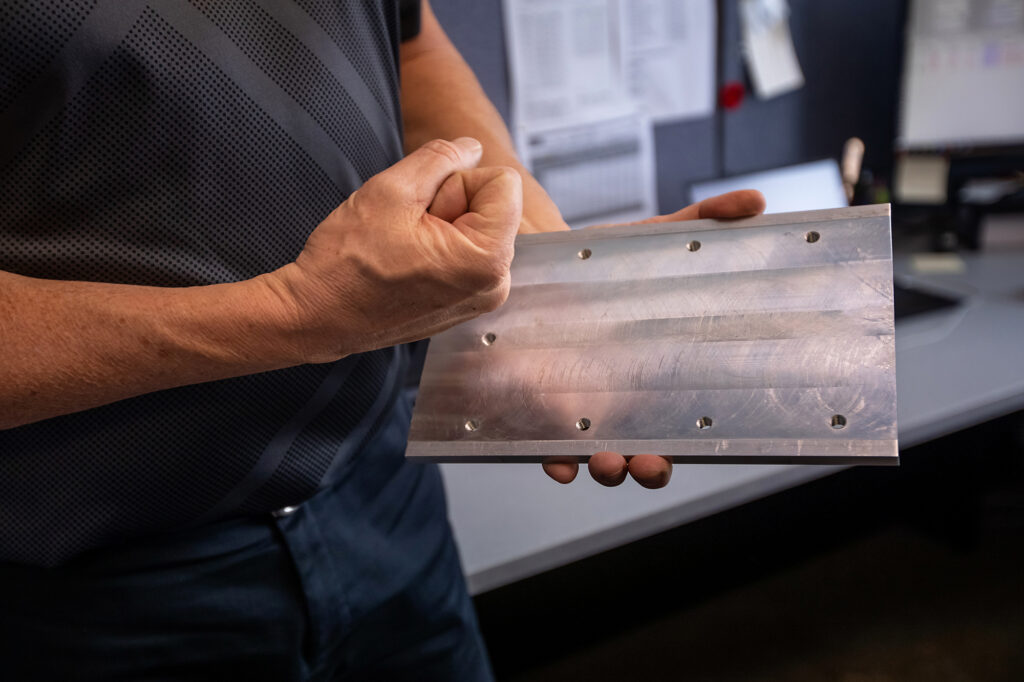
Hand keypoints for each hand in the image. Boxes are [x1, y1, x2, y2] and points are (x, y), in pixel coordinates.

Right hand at [267, 138, 522, 362]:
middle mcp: (495, 285)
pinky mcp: (466, 303)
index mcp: (488, 260)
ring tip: (405, 246)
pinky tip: (408, 261)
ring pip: (478, 228)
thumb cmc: (348, 264)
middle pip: (494, 207)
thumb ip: (441, 159)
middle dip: (453, 206)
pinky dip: (441, 248)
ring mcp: (482, 298)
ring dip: (445, 226)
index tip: (423, 209)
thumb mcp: (392, 190)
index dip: (458, 183)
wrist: (318, 316)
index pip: (503, 183)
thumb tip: (470, 148)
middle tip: (408, 229)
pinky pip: (467, 253)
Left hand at [543, 189, 766, 487]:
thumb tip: (755, 202)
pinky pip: (547, 443)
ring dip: (606, 469)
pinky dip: (553, 458)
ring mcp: (579, 405)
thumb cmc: (609, 262)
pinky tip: (558, 462)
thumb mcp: (658, 237)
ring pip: (597, 455)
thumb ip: (705, 219)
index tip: (697, 448)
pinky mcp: (538, 403)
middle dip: (648, 467)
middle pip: (642, 451)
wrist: (543, 261)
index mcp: (657, 374)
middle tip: (649, 464)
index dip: (691, 442)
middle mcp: (621, 398)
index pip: (682, 423)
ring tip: (606, 463)